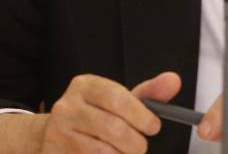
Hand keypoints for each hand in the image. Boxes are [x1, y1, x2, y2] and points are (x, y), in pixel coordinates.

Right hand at [41, 71, 180, 153]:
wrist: (53, 134)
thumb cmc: (95, 115)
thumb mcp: (118, 100)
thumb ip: (148, 93)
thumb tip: (174, 81)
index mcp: (85, 85)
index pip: (116, 97)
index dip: (140, 115)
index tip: (153, 127)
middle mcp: (67, 106)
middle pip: (112, 127)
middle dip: (135, 142)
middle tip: (141, 146)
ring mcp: (58, 132)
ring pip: (102, 151)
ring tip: (127, 153)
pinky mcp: (55, 153)